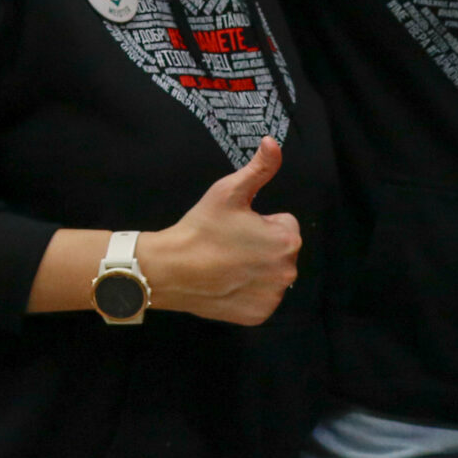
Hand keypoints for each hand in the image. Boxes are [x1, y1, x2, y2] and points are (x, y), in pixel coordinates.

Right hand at [138, 137, 300, 324]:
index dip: (259, 223)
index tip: (236, 228)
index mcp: (287, 240)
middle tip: (229, 245)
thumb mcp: (229, 191)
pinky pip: (261, 298)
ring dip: (255, 269)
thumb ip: (259, 167)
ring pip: (271, 274)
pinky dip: (247, 292)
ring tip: (226, 264)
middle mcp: (288, 272)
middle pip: (280, 250)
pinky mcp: (259, 315)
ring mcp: (273, 297)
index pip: (284, 224)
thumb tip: (272, 142)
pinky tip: (226, 284)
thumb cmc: (200, 229)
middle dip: (260, 246)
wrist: (168, 270)